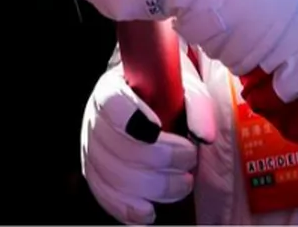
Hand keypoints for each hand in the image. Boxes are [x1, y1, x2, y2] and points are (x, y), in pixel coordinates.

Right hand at [82, 63, 215, 224]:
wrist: (154, 102)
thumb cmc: (167, 92)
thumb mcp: (185, 85)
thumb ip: (197, 104)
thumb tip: (205, 136)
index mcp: (113, 87)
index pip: (111, 101)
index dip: (132, 118)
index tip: (158, 129)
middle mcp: (95, 118)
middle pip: (116, 146)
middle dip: (159, 159)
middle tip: (190, 158)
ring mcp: (92, 149)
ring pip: (113, 176)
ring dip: (153, 186)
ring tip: (184, 182)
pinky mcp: (96, 175)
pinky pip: (106, 197)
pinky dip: (128, 209)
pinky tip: (150, 211)